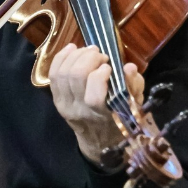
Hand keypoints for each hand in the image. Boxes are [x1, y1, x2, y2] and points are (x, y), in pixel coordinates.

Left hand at [48, 43, 145, 166]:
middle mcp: (80, 111)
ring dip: (76, 55)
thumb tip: (129, 67)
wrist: (98, 138)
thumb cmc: (120, 118)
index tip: (109, 66)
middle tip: (100, 55)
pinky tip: (72, 49)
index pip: (94, 97)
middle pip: (75, 77)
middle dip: (88, 58)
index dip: (99, 76)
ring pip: (62, 73)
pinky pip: (53, 75)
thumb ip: (134, 85)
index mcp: (102, 115)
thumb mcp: (133, 104)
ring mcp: (64, 105)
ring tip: (89, 51)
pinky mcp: (56, 99)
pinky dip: (61, 57)